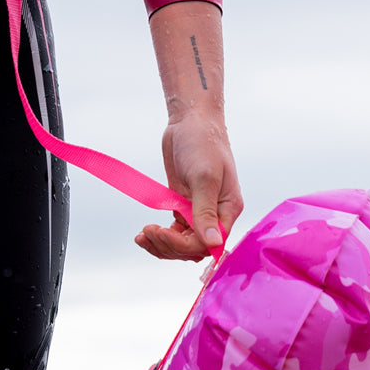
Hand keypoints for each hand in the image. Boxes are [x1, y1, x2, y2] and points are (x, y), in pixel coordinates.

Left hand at [135, 110, 242, 260]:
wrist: (190, 121)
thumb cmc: (203, 143)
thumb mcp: (205, 177)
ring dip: (161, 245)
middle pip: (193, 248)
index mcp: (228, 209)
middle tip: (148, 232)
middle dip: (169, 246)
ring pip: (181, 244)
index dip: (184, 245)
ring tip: (142, 236)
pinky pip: (173, 232)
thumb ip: (206, 212)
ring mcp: (198, 212)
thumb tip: (214, 243)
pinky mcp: (183, 207)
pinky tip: (143, 234)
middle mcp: (215, 214)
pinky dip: (159, 236)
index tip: (163, 233)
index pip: (208, 243)